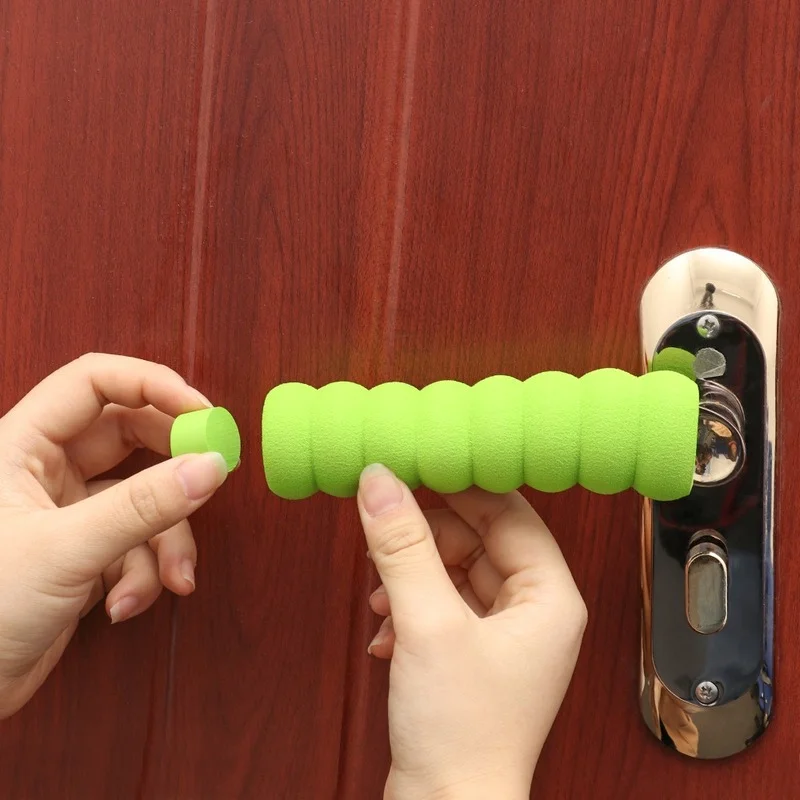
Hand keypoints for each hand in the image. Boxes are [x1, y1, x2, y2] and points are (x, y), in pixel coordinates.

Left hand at [0, 354, 228, 717]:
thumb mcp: (65, 550)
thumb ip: (143, 506)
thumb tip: (209, 465)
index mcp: (21, 445)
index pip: (94, 382)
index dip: (152, 385)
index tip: (203, 413)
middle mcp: (47, 469)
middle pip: (132, 435)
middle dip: (174, 464)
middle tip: (211, 476)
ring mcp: (69, 510)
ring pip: (144, 497)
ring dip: (167, 539)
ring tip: (174, 578)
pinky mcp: (86, 550)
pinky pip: (139, 541)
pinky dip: (146, 573)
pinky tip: (125, 605)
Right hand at [357, 465, 586, 799]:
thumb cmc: (462, 736)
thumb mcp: (428, 624)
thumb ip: (403, 547)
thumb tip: (380, 481)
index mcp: (549, 598)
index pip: (509, 512)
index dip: (462, 485)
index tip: (419, 463)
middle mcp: (533, 613)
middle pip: (478, 539)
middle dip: (427, 533)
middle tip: (384, 516)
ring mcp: (502, 636)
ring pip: (454, 571)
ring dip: (411, 572)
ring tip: (380, 588)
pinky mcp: (471, 656)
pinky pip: (440, 604)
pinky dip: (409, 606)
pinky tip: (384, 629)